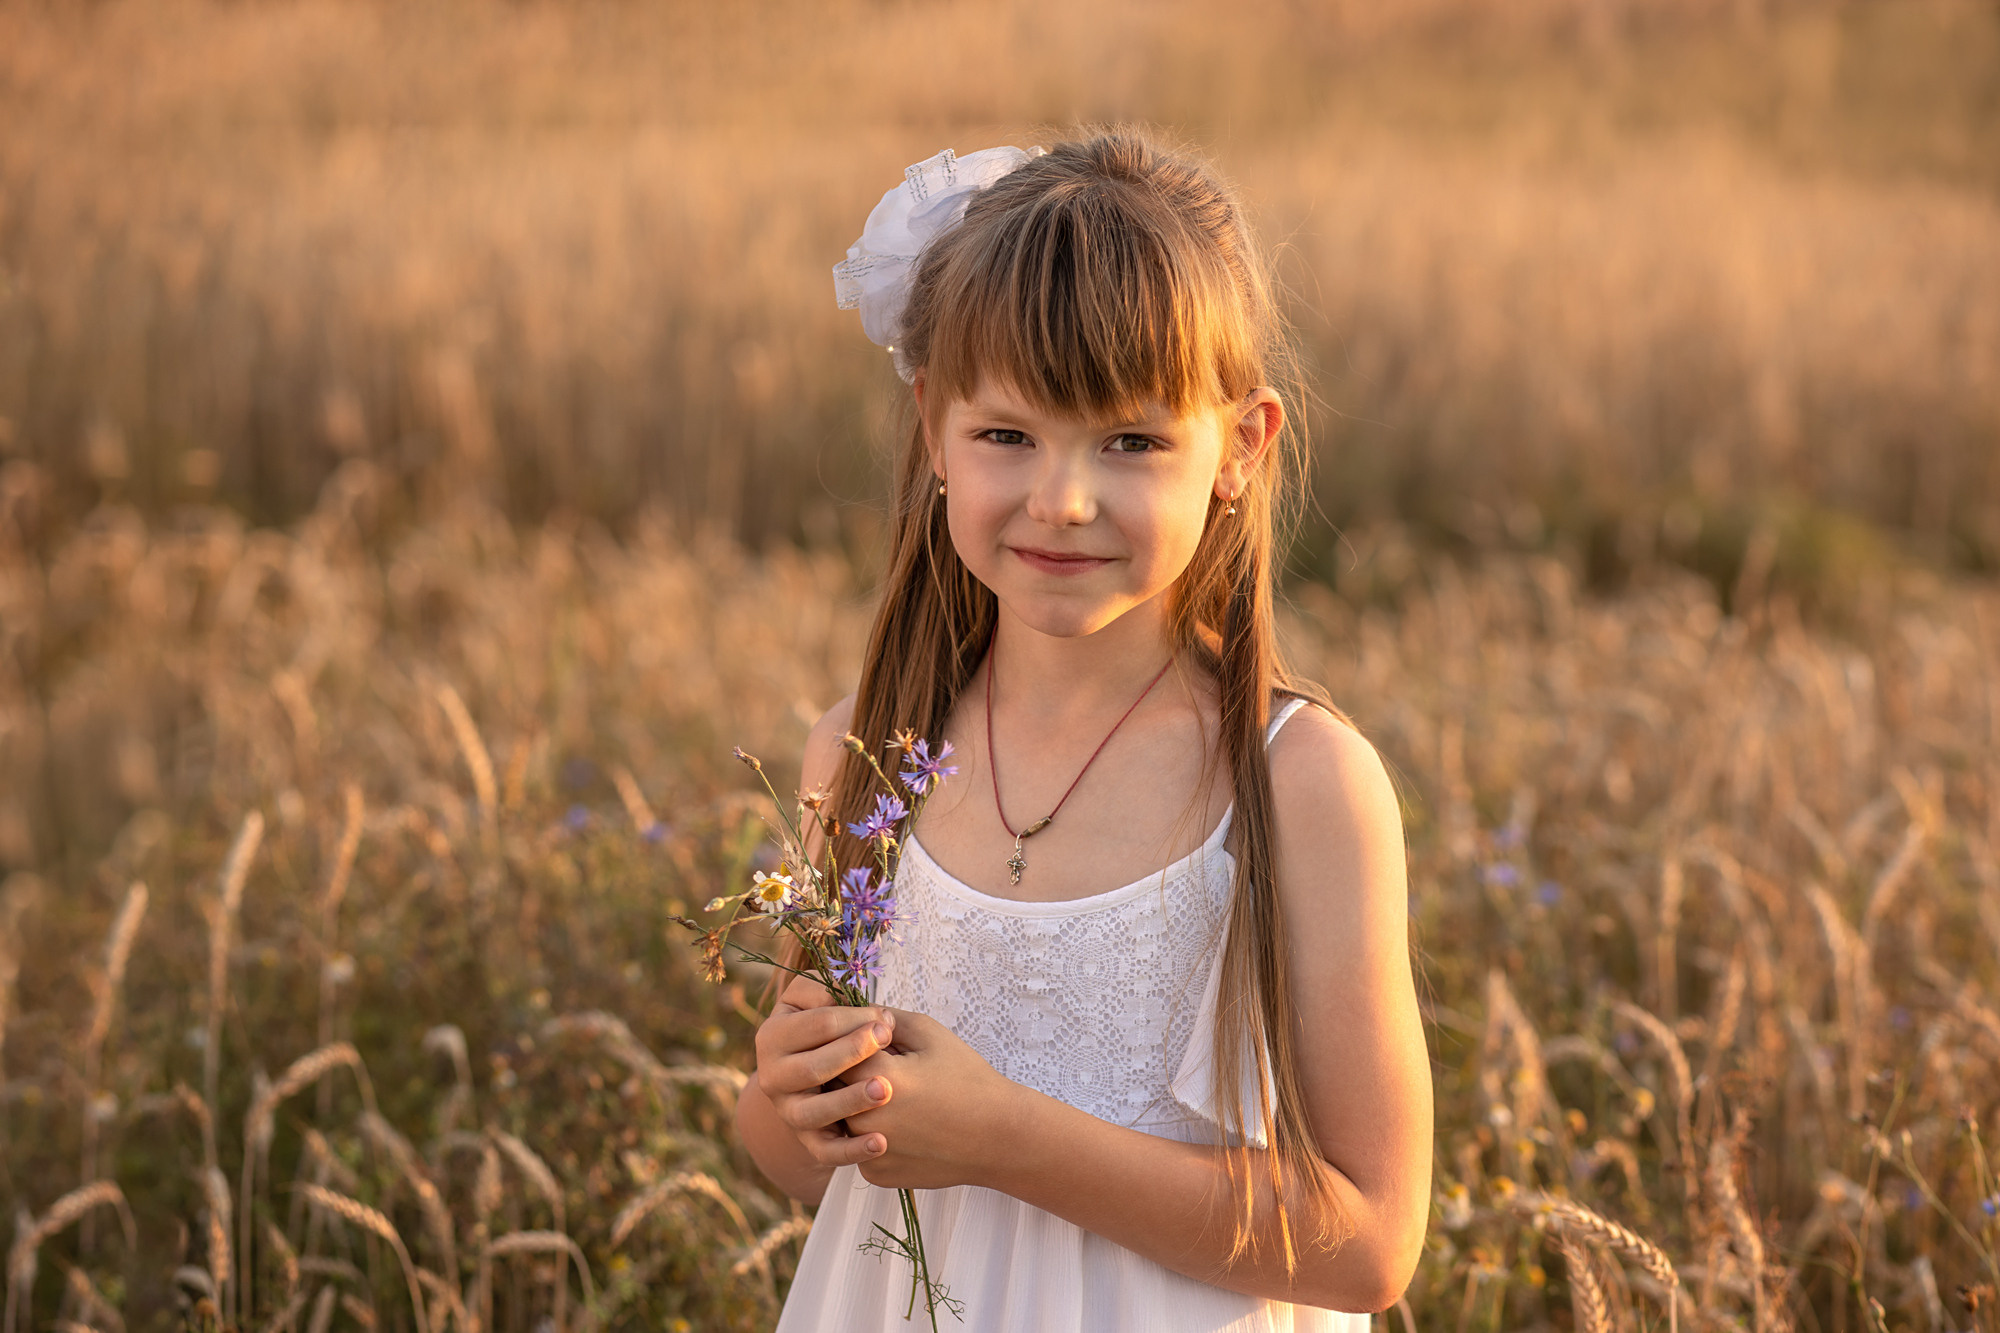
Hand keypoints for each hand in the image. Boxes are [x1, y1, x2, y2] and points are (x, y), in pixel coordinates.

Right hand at [752, 974, 897, 1168]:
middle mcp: (772, 1077)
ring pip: (815, 1112)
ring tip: (885, 1090)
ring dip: (850, 1102)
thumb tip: (838, 992)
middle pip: (814, 1067)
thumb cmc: (826, 1026)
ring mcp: (788, 1111)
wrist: (817, 1071)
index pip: (818, 1024)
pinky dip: (852, 1151)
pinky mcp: (807, 1140)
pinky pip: (826, 1152)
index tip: (887, 1017)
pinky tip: (881, 1142)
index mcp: (772, 1036)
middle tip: (889, 1041)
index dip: (855, 1018)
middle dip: (854, 1052)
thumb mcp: (817, 999)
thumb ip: (823, 987)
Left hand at [841, 1008, 1024, 1190]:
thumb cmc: (968, 1079)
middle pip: (831, 1089)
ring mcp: (867, 1151)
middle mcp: (864, 1117)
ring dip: (852, 1108)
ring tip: (890, 1099)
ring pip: (840, 1121)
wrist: (997, 1137)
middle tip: (874, 1070)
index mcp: (876, 1076)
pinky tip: (901, 1128)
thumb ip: (888, 1017)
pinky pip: (857, 1149)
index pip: (833, 1050)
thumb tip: (856, 1010)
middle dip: (845, 1076)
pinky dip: (870, 1137)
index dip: (846, 1042)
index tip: (862, 1042)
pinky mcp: (875, 1174)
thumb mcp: (931, 1035)